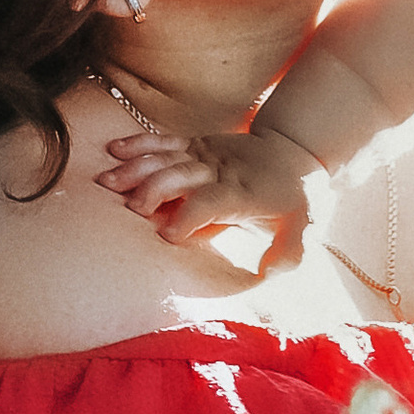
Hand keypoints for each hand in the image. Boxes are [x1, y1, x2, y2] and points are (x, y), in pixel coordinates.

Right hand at [95, 126, 323, 274]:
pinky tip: (113, 150)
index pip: (212, 201)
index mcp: (244, 193)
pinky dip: (139, 143)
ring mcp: (207, 153)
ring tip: (107, 182)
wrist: (297, 152)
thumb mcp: (306, 228)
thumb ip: (289, 252)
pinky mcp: (196, 143)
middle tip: (130, 209)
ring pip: (168, 157)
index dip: (190, 216)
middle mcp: (222, 170)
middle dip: (155, 190)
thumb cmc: (298, 200)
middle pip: (182, 175)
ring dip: (137, 168)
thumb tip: (269, 272)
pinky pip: (165, 140)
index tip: (168, 237)